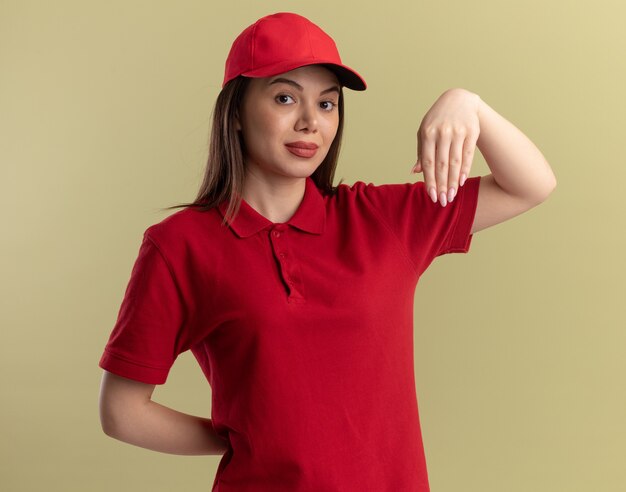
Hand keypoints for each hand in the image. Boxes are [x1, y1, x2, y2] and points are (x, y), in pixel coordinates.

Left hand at [412, 88, 480, 206]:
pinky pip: (468, 154)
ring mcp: (458, 131)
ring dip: (453, 181)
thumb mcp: (425, 132)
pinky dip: (464, 169)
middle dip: (442, 185)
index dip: (429, 180)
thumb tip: (415, 172)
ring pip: (455, 161)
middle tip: (443, 202)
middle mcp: (442, 132)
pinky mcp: (472, 131)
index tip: (432, 196)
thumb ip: (421, 152)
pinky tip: (461, 181)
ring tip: (452, 195)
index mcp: (427, 133)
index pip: (428, 162)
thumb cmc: (437, 120)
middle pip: (441, 164)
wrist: (459, 99)